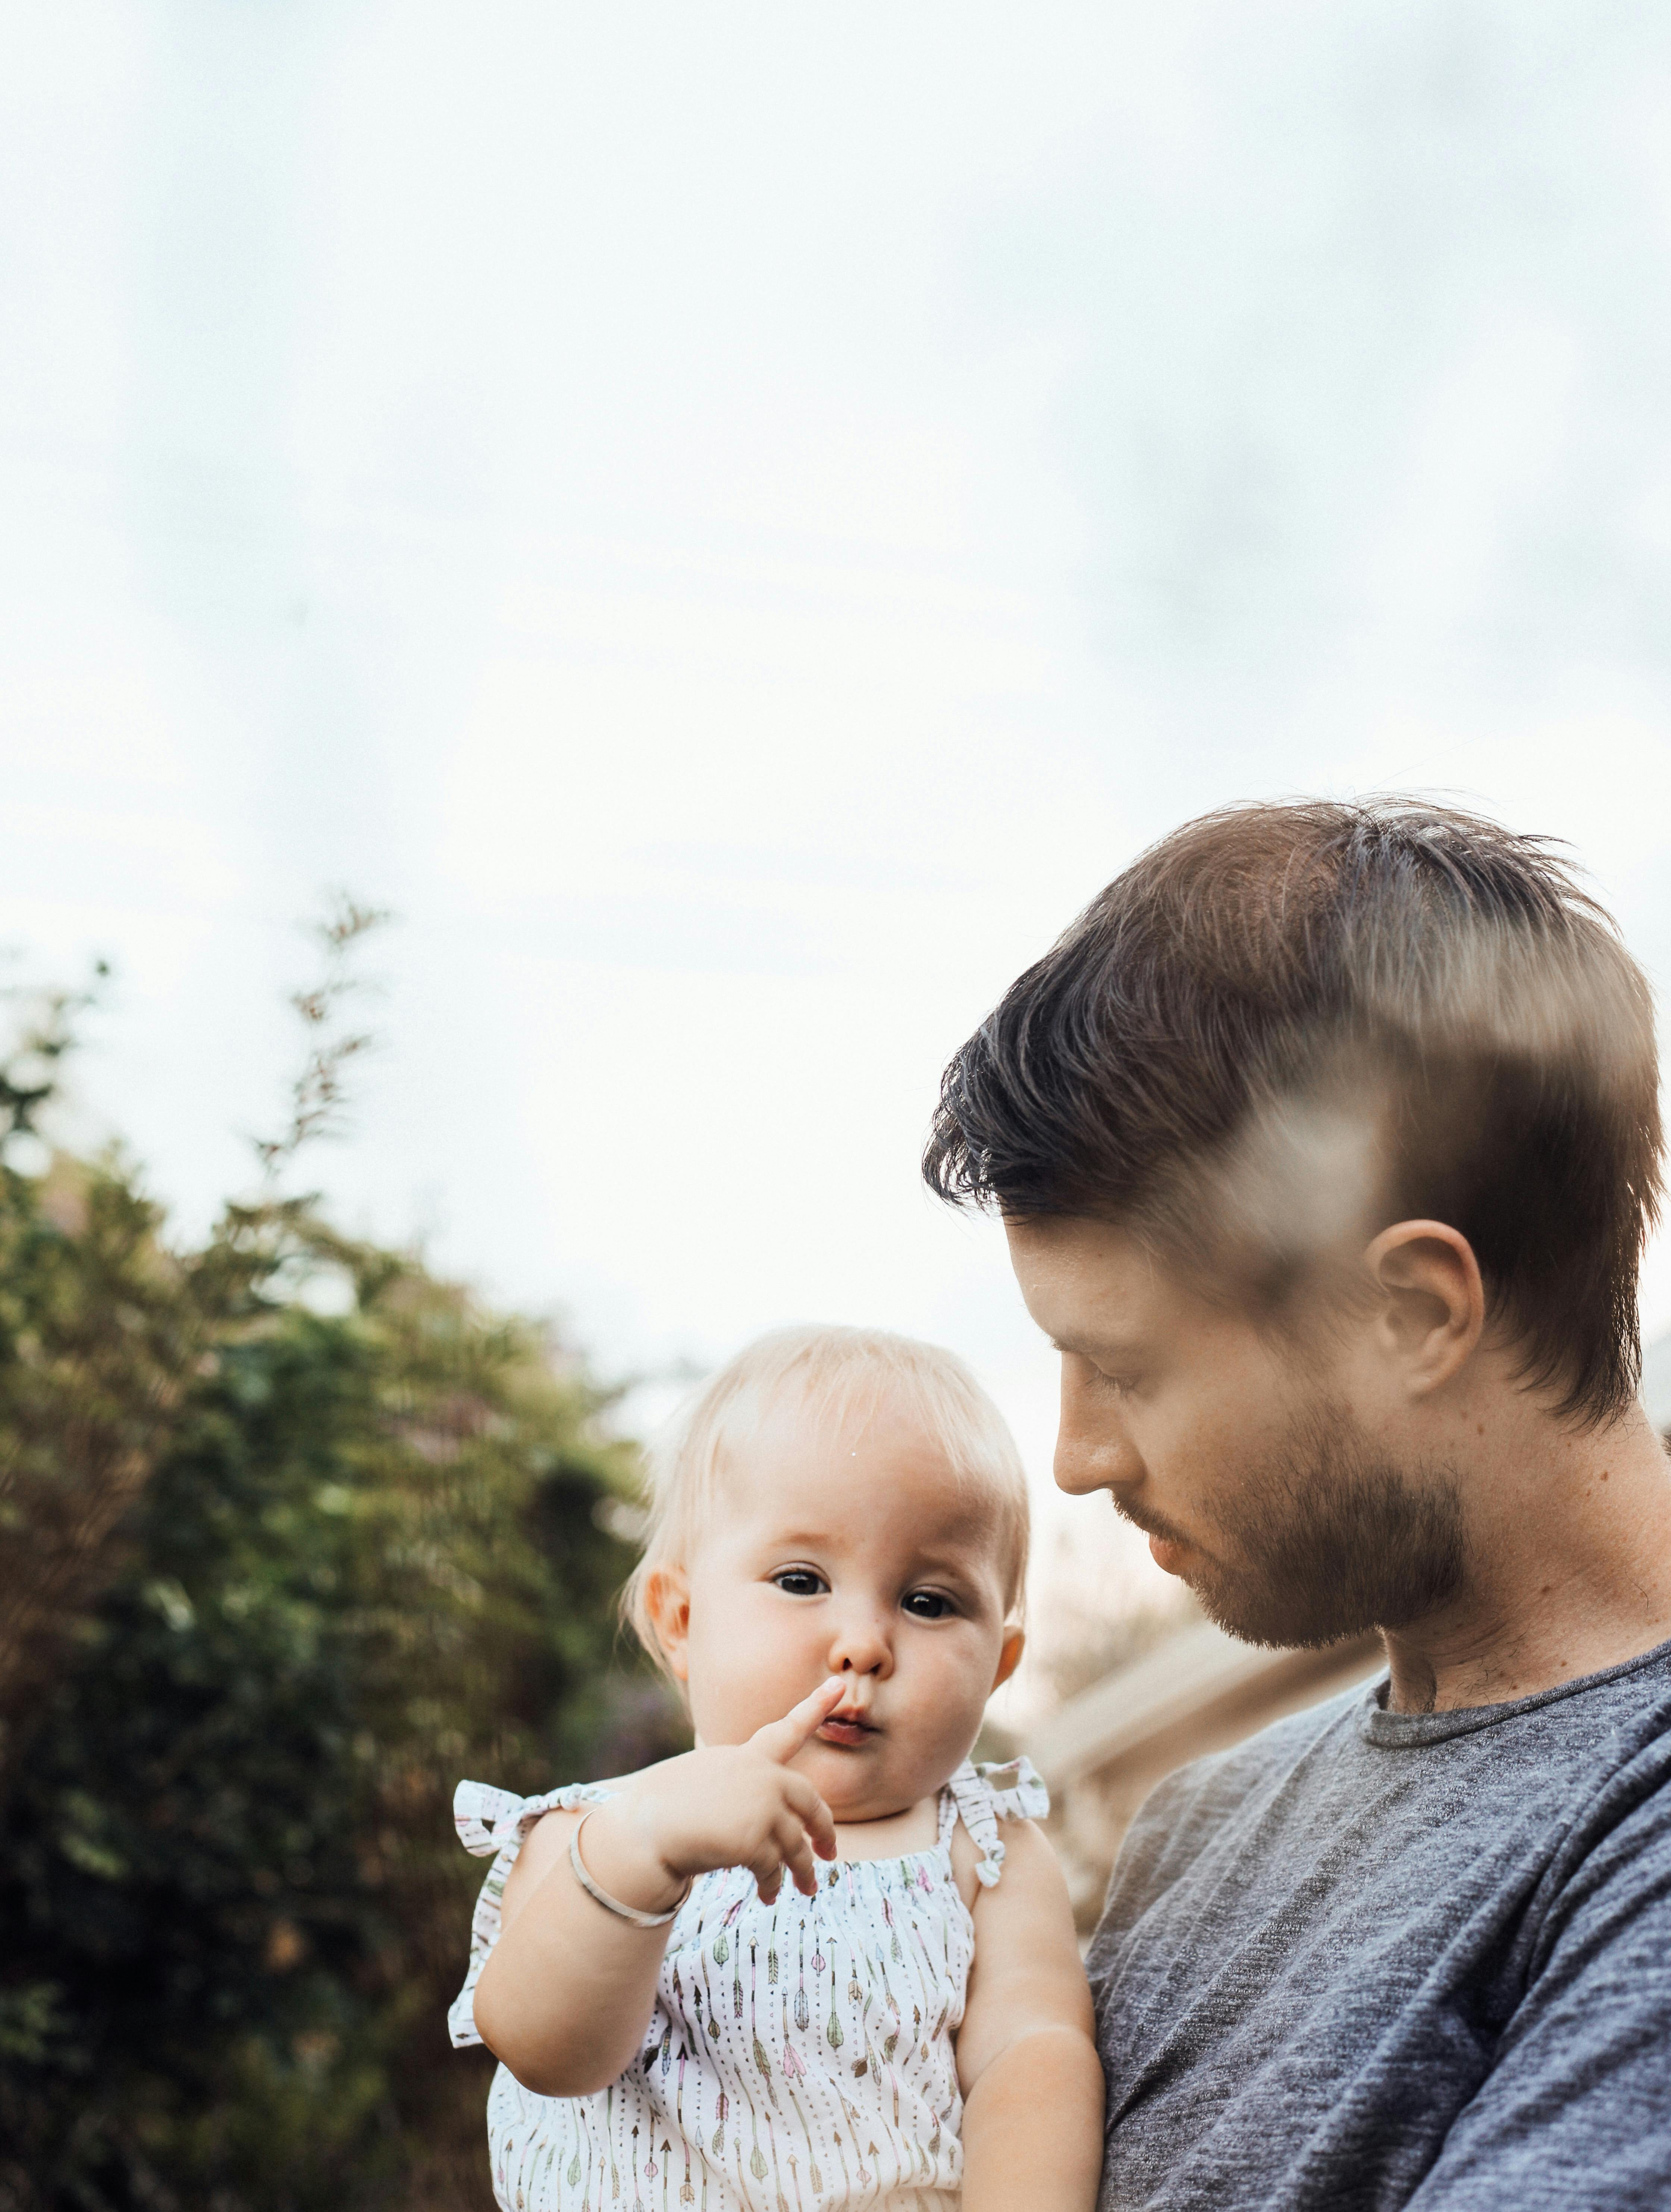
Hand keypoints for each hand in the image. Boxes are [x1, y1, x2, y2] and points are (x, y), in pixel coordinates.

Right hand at [580, 1677, 843, 1909]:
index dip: (815, 1706)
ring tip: (808, 1888)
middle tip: (830, 1852)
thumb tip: (766, 1815)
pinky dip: (773, 1885)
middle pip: (810, 1801)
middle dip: (824, 1830)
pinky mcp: (756, 1840)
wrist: (644, 1829)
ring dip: (803, 1870)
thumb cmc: (663, 1806)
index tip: (839, 1685)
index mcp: (747, 1757)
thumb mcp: (706, 1779)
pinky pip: (774, 1868)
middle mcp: (762, 1776)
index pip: (787, 1729)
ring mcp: (762, 1807)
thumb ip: (741, 1786)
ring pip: (796, 1844)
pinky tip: (767, 1896)